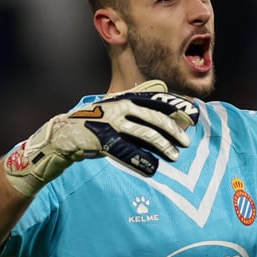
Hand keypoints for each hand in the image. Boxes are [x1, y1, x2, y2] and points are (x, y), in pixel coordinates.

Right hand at [4, 80, 199, 196]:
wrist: (63, 134)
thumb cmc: (95, 122)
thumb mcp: (115, 104)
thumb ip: (137, 97)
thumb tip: (163, 88)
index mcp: (124, 97)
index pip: (155, 99)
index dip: (175, 106)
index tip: (193, 115)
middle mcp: (119, 106)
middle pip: (154, 118)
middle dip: (173, 130)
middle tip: (186, 142)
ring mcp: (110, 122)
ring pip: (144, 134)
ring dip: (163, 145)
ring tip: (174, 157)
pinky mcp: (102, 139)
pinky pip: (126, 150)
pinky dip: (141, 160)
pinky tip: (153, 168)